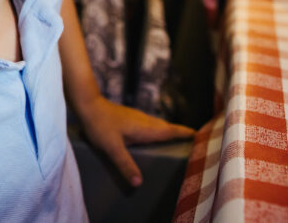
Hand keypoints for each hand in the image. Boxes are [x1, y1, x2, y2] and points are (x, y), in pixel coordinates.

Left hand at [76, 96, 194, 186]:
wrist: (88, 104)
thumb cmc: (100, 125)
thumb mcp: (112, 148)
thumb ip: (125, 164)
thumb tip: (139, 183)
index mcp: (145, 128)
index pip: (170, 130)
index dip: (185, 133)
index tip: (200, 135)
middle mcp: (145, 120)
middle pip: (167, 128)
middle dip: (181, 134)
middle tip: (194, 142)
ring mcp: (137, 117)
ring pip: (158, 125)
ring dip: (169, 131)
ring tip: (177, 141)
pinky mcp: (130, 117)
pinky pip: (150, 124)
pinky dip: (157, 130)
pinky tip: (152, 136)